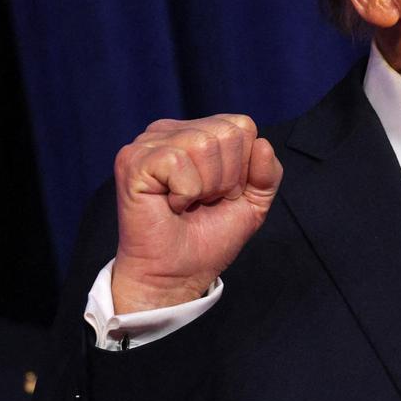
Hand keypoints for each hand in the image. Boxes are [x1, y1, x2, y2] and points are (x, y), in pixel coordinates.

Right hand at [110, 114, 282, 312]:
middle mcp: (168, 131)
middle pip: (227, 133)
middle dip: (226, 178)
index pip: (242, 125)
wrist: (175, 275)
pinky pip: (179, 163)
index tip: (221, 195)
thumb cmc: (206, 239)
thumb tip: (262, 143)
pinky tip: (170, 205)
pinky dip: (185, 193)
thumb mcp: (252, 203)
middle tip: (203, 202)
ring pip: (204, 144)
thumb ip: (267, 173)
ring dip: (205, 187)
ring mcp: (147, 144)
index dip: (243, 168)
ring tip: (187, 204)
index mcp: (194, 132)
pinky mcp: (133, 161)